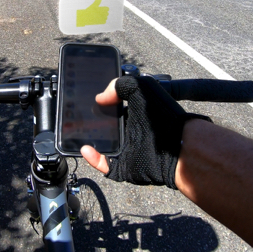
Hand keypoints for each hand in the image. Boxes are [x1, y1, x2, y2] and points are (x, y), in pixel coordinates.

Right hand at [81, 76, 209, 188]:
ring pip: (102, 146)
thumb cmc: (161, 116)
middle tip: (76, 117)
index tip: (87, 99)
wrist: (177, 147)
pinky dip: (93, 160)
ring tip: (76, 132)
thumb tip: (100, 98)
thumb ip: (119, 85)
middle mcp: (130, 130)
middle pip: (105, 126)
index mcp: (134, 112)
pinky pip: (104, 165)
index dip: (101, 102)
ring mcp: (127, 150)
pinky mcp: (124, 167)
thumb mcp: (141, 88)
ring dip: (89, 140)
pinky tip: (85, 150)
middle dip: (90, 122)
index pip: (113, 106)